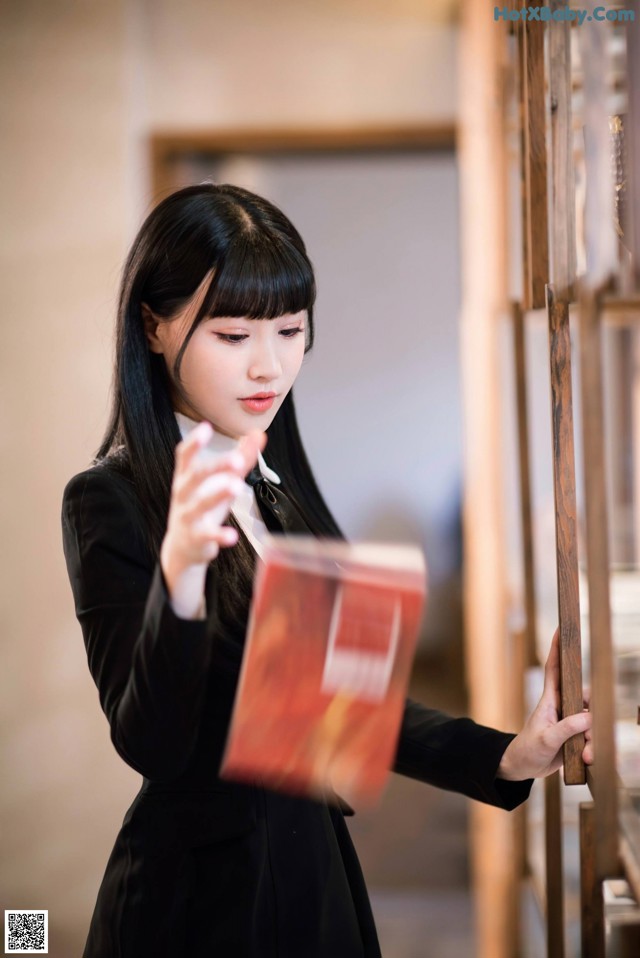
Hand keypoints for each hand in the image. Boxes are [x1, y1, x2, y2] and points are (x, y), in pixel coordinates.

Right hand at [161, 421, 265, 576]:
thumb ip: (241, 457)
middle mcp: (184, 494)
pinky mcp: (196, 537)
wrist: (183, 546)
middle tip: (237, 460)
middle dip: (215, 466)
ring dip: (218, 495)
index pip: (185, 456)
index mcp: (187, 477)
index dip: (194, 442)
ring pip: (200, 504)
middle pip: (195, 476)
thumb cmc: (203, 505)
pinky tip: (232, 536)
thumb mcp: (221, 480)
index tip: (206, 427)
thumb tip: (259, 433)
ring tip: (236, 486)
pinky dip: (219, 535)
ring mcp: (188, 516)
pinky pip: (208, 535)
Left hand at [497, 629, 592, 780]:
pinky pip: (591, 738)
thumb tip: (588, 717)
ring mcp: (569, 721)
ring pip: (591, 722)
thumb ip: (566, 728)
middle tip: (590, 734)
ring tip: (585, 756)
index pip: (554, 670)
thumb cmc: (528, 749)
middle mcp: (561, 707)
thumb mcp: (546, 739)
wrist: (523, 767)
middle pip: (585, 699)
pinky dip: (592, 750)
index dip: (556, 650)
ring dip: (592, 740)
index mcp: (550, 701)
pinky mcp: (574, 736)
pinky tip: (586, 761)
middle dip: (592, 716)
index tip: (561, 630)